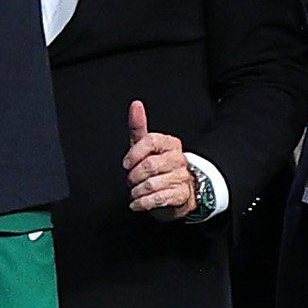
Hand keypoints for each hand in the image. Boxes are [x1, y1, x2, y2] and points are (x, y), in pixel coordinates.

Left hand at [119, 101, 200, 218]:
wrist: (179, 191)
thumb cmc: (159, 166)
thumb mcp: (146, 147)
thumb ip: (139, 126)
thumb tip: (135, 104)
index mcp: (170, 143)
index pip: (151, 141)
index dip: (135, 153)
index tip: (126, 164)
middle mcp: (179, 159)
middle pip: (150, 165)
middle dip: (134, 176)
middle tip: (131, 181)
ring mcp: (182, 177)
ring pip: (152, 184)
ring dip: (137, 191)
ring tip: (134, 192)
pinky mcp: (181, 195)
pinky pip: (158, 199)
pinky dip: (143, 203)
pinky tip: (137, 203)